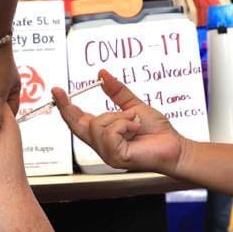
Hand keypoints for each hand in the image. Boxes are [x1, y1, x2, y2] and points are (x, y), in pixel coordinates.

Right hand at [54, 70, 183, 172]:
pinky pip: (111, 132)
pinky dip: (126, 124)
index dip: (66, 107)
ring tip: (134, 122)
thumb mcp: (133, 105)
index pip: (79, 121)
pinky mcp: (116, 157)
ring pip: (98, 125)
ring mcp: (107, 153)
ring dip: (119, 117)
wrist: (174, 145)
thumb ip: (117, 92)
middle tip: (59, 91)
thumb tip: (102, 74)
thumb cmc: (156, 132)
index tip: (57, 91)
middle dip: (68, 108)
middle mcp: (101, 145)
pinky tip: (135, 128)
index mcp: (103, 134)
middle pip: (77, 125)